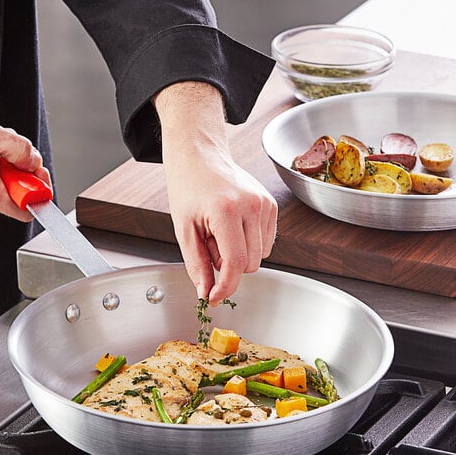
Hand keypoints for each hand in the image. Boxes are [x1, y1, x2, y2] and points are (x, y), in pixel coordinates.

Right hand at [0, 103, 50, 220]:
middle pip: (22, 192)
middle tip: (19, 153)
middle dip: (26, 170)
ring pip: (13, 180)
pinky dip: (4, 159)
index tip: (40, 175)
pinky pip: (2, 175)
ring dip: (14, 161)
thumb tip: (36, 162)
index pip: (26, 211)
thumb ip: (23, 151)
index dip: (39, 192)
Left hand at [165, 146, 276, 304]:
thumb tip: (207, 293)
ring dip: (239, 254)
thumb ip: (197, 265)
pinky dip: (249, 244)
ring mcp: (265, 203)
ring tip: (220, 233)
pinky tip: (233, 228)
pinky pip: (266, 243)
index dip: (226, 287)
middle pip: (250, 264)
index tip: (214, 297)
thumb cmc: (188, 189)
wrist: (200, 157)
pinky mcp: (271, 205)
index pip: (235, 263)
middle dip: (228, 265)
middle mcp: (251, 205)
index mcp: (226, 210)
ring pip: (260, 256)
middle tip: (208, 244)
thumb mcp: (184, 230)